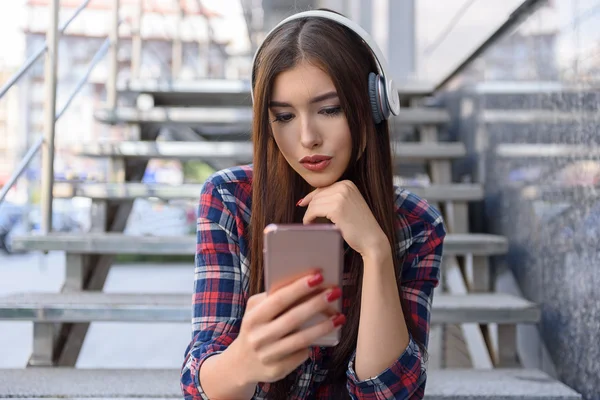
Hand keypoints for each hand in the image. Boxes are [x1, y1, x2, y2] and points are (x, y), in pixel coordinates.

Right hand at [228, 271, 345, 384]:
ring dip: (323, 327)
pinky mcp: (277, 370)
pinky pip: (301, 354)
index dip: (299, 287)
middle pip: (293, 318)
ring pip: (301, 339)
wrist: (241, 364)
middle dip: (316, 304)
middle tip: (335, 292)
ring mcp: (267, 355)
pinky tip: (324, 336)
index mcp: (253, 318)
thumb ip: (273, 298)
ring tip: (340, 317)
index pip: (278, 300)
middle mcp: (259, 337)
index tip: (318, 276)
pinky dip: (313, 344)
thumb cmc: (256, 328)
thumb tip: (305, 284)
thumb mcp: (256, 311)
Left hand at [298, 180, 388, 257]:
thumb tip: (307, 199)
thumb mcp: (348, 205)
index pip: (322, 188)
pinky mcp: (336, 208)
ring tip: (311, 223)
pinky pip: (313, 211)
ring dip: (309, 215)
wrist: (372, 239)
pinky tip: (311, 225)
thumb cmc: (359, 226)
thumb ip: (333, 198)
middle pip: (317, 196)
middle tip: (308, 220)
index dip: (311, 197)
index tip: (303, 204)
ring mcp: (340, 196)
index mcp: (348, 184)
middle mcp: (344, 187)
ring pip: (314, 204)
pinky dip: (309, 219)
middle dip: (310, 208)